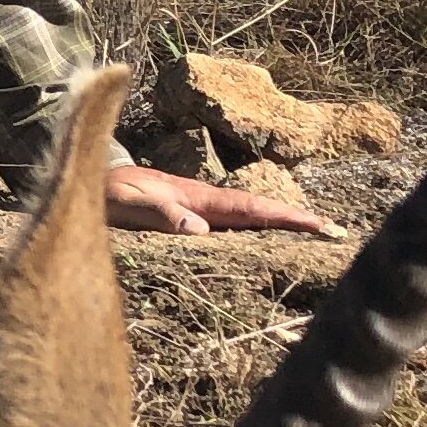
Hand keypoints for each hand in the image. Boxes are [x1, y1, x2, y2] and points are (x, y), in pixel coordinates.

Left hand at [103, 163, 340, 237]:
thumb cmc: (105, 194)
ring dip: (282, 227)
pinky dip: (257, 232)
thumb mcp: (125, 204)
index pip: (248, 208)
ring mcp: (199, 212)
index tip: (318, 224)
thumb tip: (200, 231)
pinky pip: (231, 228)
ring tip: (319, 238)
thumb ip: (158, 213)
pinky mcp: (190, 221)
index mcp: (195, 199)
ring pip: (249, 220)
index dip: (284, 216)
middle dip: (297, 221)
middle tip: (337, 232)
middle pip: (258, 212)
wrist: (90, 182)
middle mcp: (204, 204)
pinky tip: (272, 244)